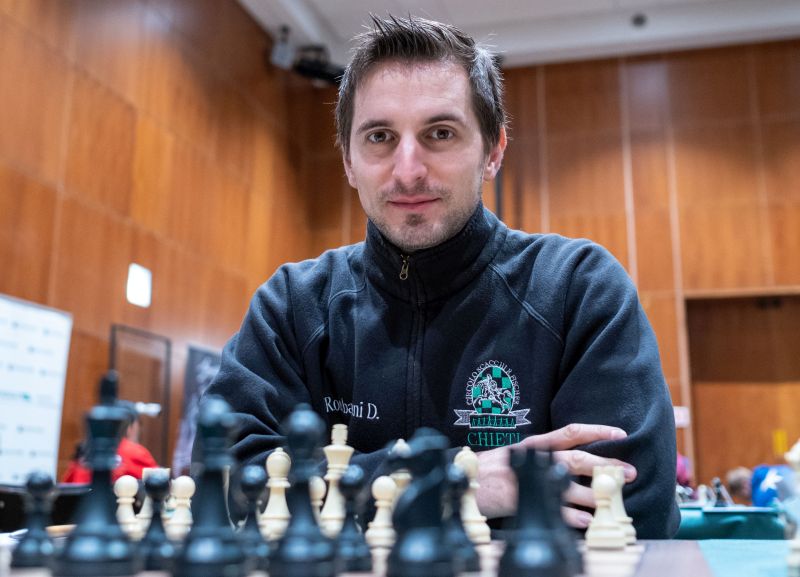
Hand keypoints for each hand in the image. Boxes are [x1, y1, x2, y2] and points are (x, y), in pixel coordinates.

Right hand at [474, 423, 635, 527]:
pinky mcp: (522, 499)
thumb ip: (541, 455)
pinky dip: (573, 516)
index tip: (620, 434)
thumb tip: (570, 462)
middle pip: (575, 459)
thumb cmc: (491, 468)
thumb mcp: (516, 453)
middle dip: (605, 465)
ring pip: (568, 485)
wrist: (464, 479)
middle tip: (628, 473)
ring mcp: (529, 479)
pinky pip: (553, 509)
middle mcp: (535, 459)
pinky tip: (586, 521)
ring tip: (610, 501)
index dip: (597, 431)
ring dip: (593, 495)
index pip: (570, 433)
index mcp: (535, 444)